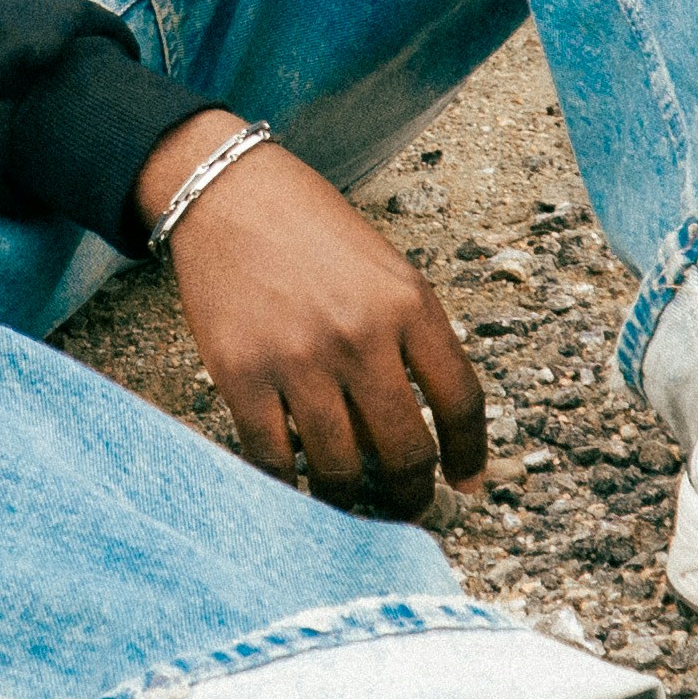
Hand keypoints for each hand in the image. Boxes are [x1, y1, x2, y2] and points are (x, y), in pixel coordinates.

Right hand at [136, 111, 487, 520]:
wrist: (228, 192)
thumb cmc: (310, 230)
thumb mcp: (385, 269)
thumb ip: (410, 339)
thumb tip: (419, 428)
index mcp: (408, 304)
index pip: (461, 402)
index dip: (469, 455)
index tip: (466, 481)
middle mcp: (361, 336)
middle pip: (405, 451)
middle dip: (411, 495)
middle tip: (407, 505)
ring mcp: (299, 359)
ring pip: (340, 469)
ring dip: (348, 497)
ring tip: (347, 497)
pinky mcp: (242, 375)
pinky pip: (272, 459)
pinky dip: (285, 483)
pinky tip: (292, 482)